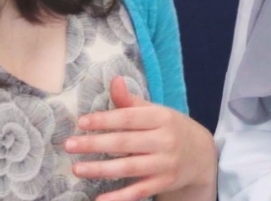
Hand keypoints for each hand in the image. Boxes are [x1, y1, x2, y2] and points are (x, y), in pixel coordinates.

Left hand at [65, 76, 216, 200]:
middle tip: (69, 145)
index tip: (81, 122)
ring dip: (100, 169)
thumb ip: (131, 101)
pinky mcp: (164, 183)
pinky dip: (119, 197)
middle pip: (125, 144)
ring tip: (77, 168)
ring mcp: (165, 164)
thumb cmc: (170, 128)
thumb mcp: (156, 111)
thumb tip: (114, 80)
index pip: (128, 118)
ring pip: (128, 168)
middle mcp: (165, 141)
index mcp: (162, 118)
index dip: (104, 120)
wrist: (201, 155)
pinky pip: (138, 191)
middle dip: (95, 144)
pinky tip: (100, 199)